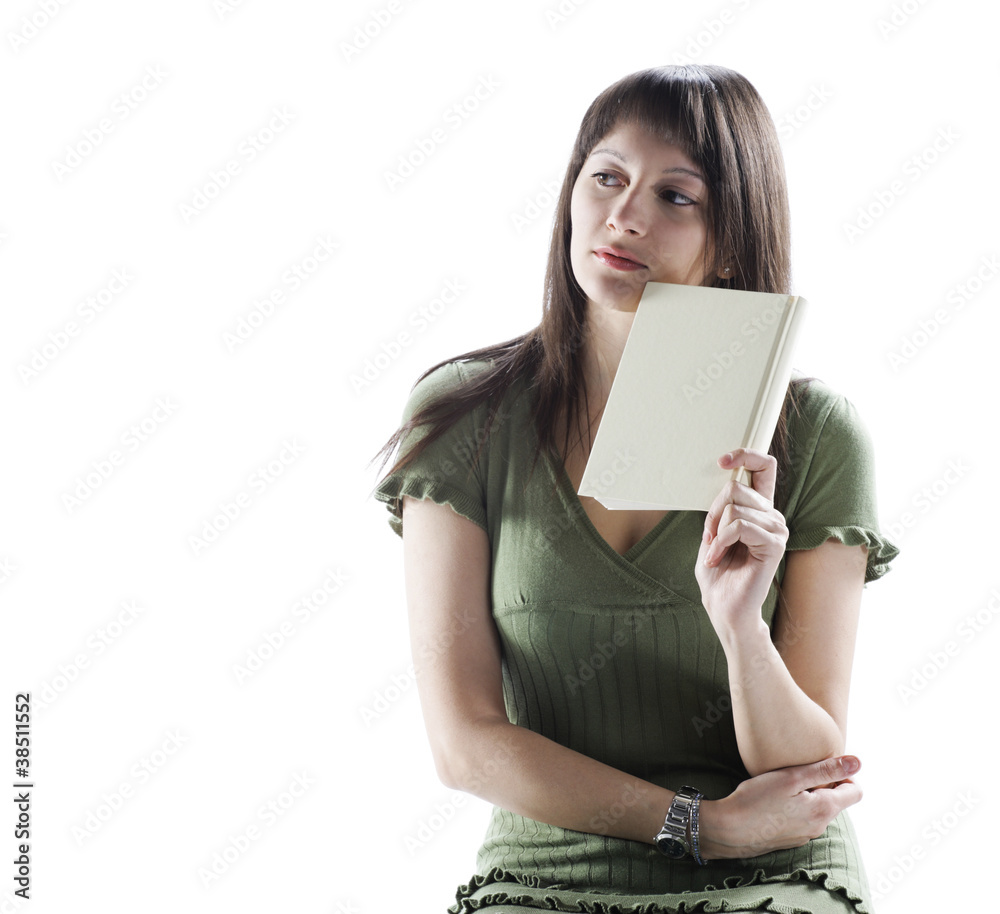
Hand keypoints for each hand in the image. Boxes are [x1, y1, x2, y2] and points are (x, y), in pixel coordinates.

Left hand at [694, 448, 788, 634]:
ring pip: (734, 508)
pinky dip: (720, 542)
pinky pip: (739, 526)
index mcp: (758, 509)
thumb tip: (726, 480)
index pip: (764, 468)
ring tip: (715, 552)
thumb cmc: (717, 572)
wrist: (723, 607)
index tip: (723, 460)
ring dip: (715, 532)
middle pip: (735, 488)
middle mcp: (772, 515)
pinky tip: (717, 558)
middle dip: (713, 513)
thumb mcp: (712, 532)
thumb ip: (721, 507)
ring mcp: (776, 529)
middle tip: (709, 538)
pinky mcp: (774, 545)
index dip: (746, 456)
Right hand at [698, 755, 862, 859]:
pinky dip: (797, 807)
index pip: (855, 792)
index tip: (822, 765)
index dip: (844, 774)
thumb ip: (825, 770)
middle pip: (837, 801)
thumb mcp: (791, 777)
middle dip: (824, 784)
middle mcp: (819, 826)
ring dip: (810, 795)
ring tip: (785, 783)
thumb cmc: (757, 799)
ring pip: (819, 810)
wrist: (729, 830)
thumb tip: (857, 762)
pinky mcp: (791, 839)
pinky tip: (775, 800)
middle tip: (798, 770)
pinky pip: (804, 819)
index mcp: (824, 809)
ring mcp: (805, 836)